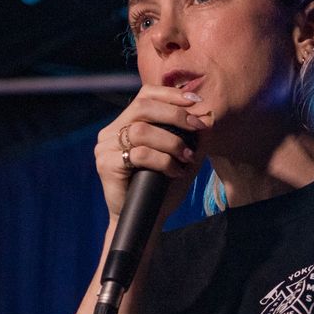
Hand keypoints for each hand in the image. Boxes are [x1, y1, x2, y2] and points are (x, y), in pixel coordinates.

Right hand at [94, 87, 211, 220]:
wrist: (146, 219)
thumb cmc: (163, 187)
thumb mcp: (182, 157)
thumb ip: (192, 137)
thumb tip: (208, 116)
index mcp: (126, 123)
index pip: (145, 95)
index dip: (170, 94)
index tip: (195, 101)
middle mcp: (112, 131)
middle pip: (142, 107)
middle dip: (175, 115)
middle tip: (197, 128)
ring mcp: (106, 147)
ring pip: (141, 130)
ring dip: (171, 142)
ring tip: (186, 157)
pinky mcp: (106, 165)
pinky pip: (138, 154)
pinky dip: (162, 161)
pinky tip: (174, 171)